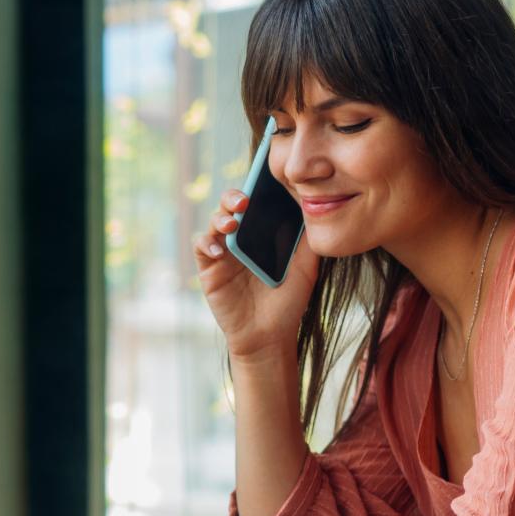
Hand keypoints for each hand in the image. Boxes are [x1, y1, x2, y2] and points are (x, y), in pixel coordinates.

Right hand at [193, 188, 319, 361]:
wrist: (270, 335)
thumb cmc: (288, 301)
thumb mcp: (306, 266)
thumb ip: (308, 238)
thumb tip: (313, 203)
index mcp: (263, 233)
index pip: (258, 202)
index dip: (258, 187)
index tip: (266, 180)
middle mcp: (242, 238)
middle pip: (231, 205)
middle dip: (234, 197)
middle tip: (245, 201)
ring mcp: (224, 252)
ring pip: (215, 221)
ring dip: (221, 217)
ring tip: (232, 223)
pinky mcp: (209, 268)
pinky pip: (201, 246)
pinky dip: (207, 243)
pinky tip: (219, 250)